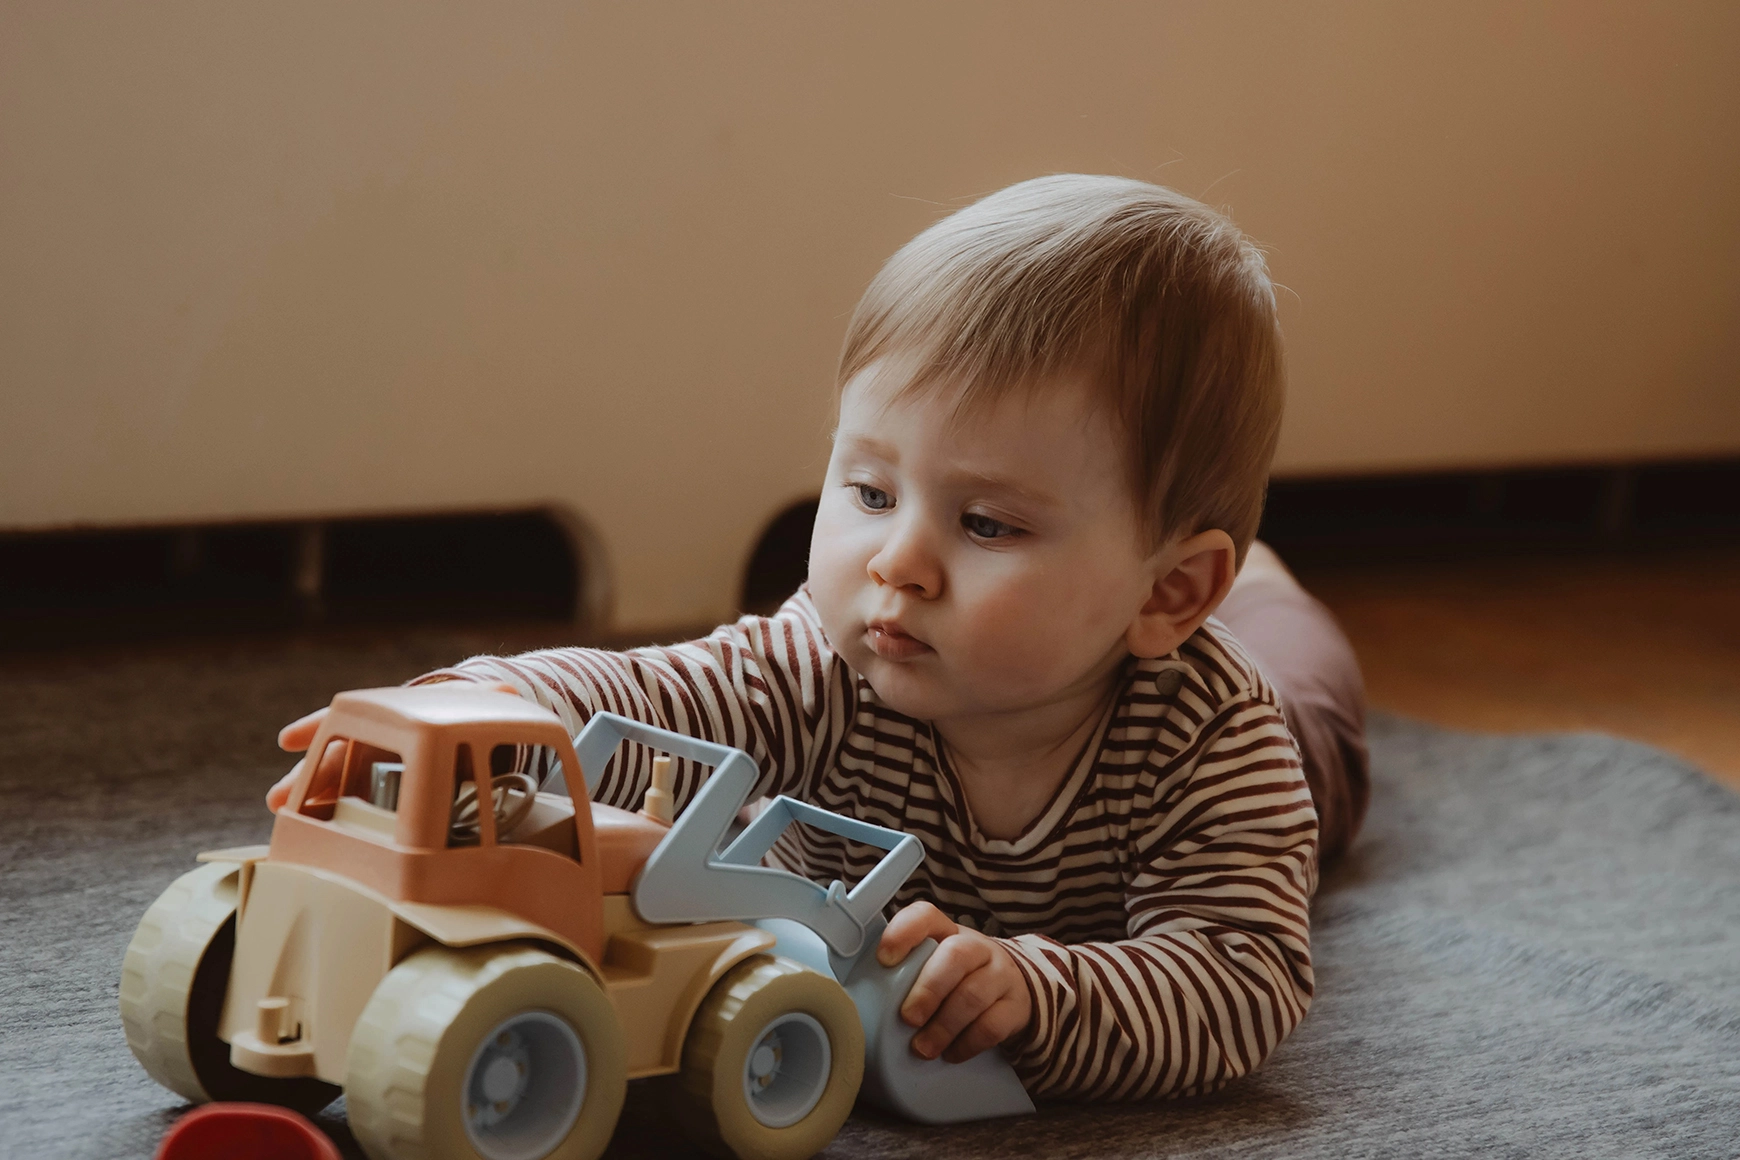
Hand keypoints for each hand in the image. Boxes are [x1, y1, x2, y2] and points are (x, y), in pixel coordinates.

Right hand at [264, 681, 522, 811]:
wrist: (478, 735)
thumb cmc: (467, 714)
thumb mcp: (476, 708)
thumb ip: (487, 704)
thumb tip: (507, 693)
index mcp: (395, 717)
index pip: (349, 717)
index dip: (318, 726)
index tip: (289, 740)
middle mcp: (379, 742)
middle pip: (337, 758)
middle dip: (306, 777)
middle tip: (277, 798)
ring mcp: (380, 770)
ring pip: (339, 787)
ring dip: (311, 803)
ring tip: (283, 821)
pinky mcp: (390, 798)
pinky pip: (360, 810)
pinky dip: (338, 823)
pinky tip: (317, 841)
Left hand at [877, 901, 1031, 1062]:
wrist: (1011, 991)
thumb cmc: (957, 977)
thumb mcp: (932, 964)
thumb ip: (903, 971)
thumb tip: (858, 994)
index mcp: (946, 931)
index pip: (926, 916)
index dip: (904, 933)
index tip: (884, 959)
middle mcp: (976, 947)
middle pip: (956, 956)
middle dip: (928, 989)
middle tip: (907, 1018)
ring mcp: (1000, 975)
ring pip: (974, 994)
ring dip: (943, 1025)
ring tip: (923, 1048)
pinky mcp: (1015, 1006)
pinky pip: (993, 1025)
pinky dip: (967, 1044)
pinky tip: (951, 1053)